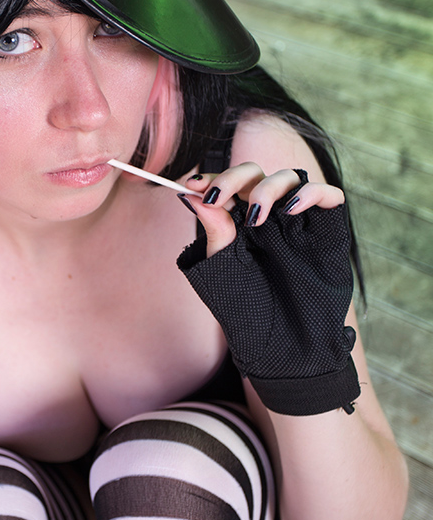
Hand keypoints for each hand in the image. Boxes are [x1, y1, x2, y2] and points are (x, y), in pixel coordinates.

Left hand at [176, 166, 359, 415]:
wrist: (284, 346)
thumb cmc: (250, 312)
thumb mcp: (225, 269)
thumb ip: (215, 232)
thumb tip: (191, 195)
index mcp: (241, 223)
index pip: (229, 186)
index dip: (214, 179)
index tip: (196, 184)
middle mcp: (270, 216)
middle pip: (256, 173)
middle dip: (235, 178)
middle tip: (221, 198)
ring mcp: (299, 221)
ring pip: (289, 177)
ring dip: (269, 187)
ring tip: (256, 215)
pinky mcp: (328, 230)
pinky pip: (328, 195)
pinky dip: (311, 193)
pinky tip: (290, 209)